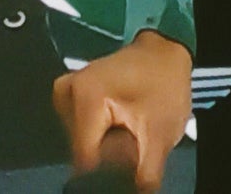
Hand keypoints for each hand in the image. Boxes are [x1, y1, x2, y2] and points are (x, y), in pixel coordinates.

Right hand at [52, 29, 193, 191]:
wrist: (164, 55)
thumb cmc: (164, 88)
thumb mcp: (160, 136)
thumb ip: (144, 175)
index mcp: (87, 96)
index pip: (85, 159)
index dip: (106, 175)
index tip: (127, 170)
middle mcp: (67, 91)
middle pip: (80, 151)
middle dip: (106, 160)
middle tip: (132, 146)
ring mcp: (65, 90)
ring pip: (78, 143)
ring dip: (101, 149)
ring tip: (127, 135)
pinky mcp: (69, 92)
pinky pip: (77, 129)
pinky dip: (95, 138)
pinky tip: (115, 129)